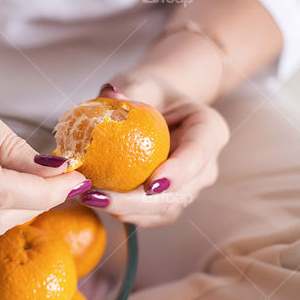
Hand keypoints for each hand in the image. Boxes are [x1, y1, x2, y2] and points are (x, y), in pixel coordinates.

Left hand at [81, 71, 228, 226]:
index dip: (178, 173)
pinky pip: (150, 216)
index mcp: (209, 130)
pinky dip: (123, 213)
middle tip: (97, 196)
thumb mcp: (140, 82)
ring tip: (89, 198)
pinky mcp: (171, 201)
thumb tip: (109, 95)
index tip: (150, 184)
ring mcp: (190, 187)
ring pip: (165, 211)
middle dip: (138, 202)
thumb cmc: (149, 91)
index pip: (199, 153)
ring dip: (126, 212)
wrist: (156, 107)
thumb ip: (129, 87)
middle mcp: (206, 164)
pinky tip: (95, 202)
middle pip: (180, 192)